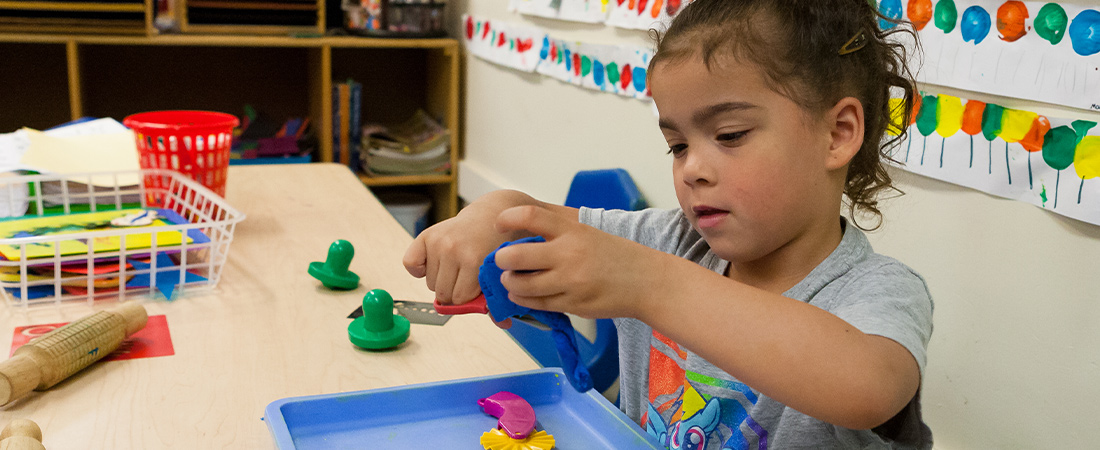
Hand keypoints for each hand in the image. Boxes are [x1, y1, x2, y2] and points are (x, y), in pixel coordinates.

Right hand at [403, 208, 510, 303]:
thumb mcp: (501, 270)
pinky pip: (410, 265)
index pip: (460, 298)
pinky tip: (436, 262)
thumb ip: (498, 298)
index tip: (475, 287)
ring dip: (441, 281)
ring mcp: (438, 242)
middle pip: (443, 294)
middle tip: (465, 278)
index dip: (468, 297)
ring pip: (430, 283)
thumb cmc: (496, 245)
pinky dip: (419, 269)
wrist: (490, 215)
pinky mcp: (426, 235)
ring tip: (456, 266)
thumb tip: (503, 325)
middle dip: (454, 292)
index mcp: (474, 260)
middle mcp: (453, 249)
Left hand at [491, 205, 671, 319]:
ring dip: (509, 283)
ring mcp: (569, 281)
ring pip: (520, 284)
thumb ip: (556, 229)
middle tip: (502, 261)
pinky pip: (535, 303)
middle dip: (501, 260)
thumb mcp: (586, 232)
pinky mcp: (571, 303)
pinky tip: (522, 294)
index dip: (506, 219)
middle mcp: (568, 254)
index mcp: (572, 230)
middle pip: (514, 256)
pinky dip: (522, 298)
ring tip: (510, 280)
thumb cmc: (613, 254)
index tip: (499, 225)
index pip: (528, 216)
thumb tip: (519, 226)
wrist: (645, 282)